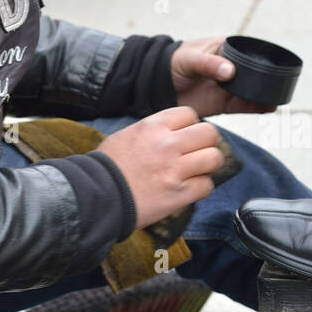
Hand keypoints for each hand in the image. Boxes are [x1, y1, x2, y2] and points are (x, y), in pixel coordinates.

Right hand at [97, 107, 224, 228]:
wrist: (96, 197)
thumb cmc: (108, 167)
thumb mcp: (127, 135)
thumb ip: (153, 131)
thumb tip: (173, 132)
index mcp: (154, 126)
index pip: (190, 114)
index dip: (192, 125)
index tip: (187, 136)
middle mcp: (168, 144)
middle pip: (209, 133)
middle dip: (207, 143)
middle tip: (198, 153)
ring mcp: (175, 169)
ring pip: (214, 158)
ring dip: (208, 166)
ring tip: (197, 171)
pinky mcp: (179, 194)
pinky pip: (207, 185)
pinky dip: (201, 188)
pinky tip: (189, 189)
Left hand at [171, 36, 275, 116]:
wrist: (155, 85)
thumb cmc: (171, 63)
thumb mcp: (188, 59)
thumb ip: (208, 64)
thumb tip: (230, 71)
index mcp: (224, 49)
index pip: (248, 52)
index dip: (261, 58)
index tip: (272, 65)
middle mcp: (230, 67)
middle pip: (253, 73)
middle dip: (266, 79)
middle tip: (279, 85)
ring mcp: (227, 86)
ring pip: (251, 90)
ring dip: (264, 95)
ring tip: (277, 99)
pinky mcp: (223, 103)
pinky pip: (243, 105)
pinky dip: (256, 107)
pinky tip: (269, 108)